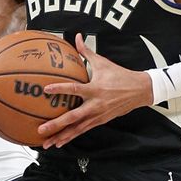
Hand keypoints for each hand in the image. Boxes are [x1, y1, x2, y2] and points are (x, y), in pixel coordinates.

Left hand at [38, 33, 152, 148]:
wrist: (140, 91)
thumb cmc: (120, 75)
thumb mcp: (103, 63)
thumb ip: (86, 52)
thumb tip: (76, 36)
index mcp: (95, 89)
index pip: (75, 89)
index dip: (60, 88)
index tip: (46, 89)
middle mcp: (95, 105)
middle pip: (73, 117)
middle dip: (56, 124)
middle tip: (41, 129)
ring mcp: (98, 116)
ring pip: (77, 129)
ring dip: (61, 136)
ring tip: (46, 144)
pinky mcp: (100, 121)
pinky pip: (82, 130)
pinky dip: (70, 137)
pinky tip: (59, 142)